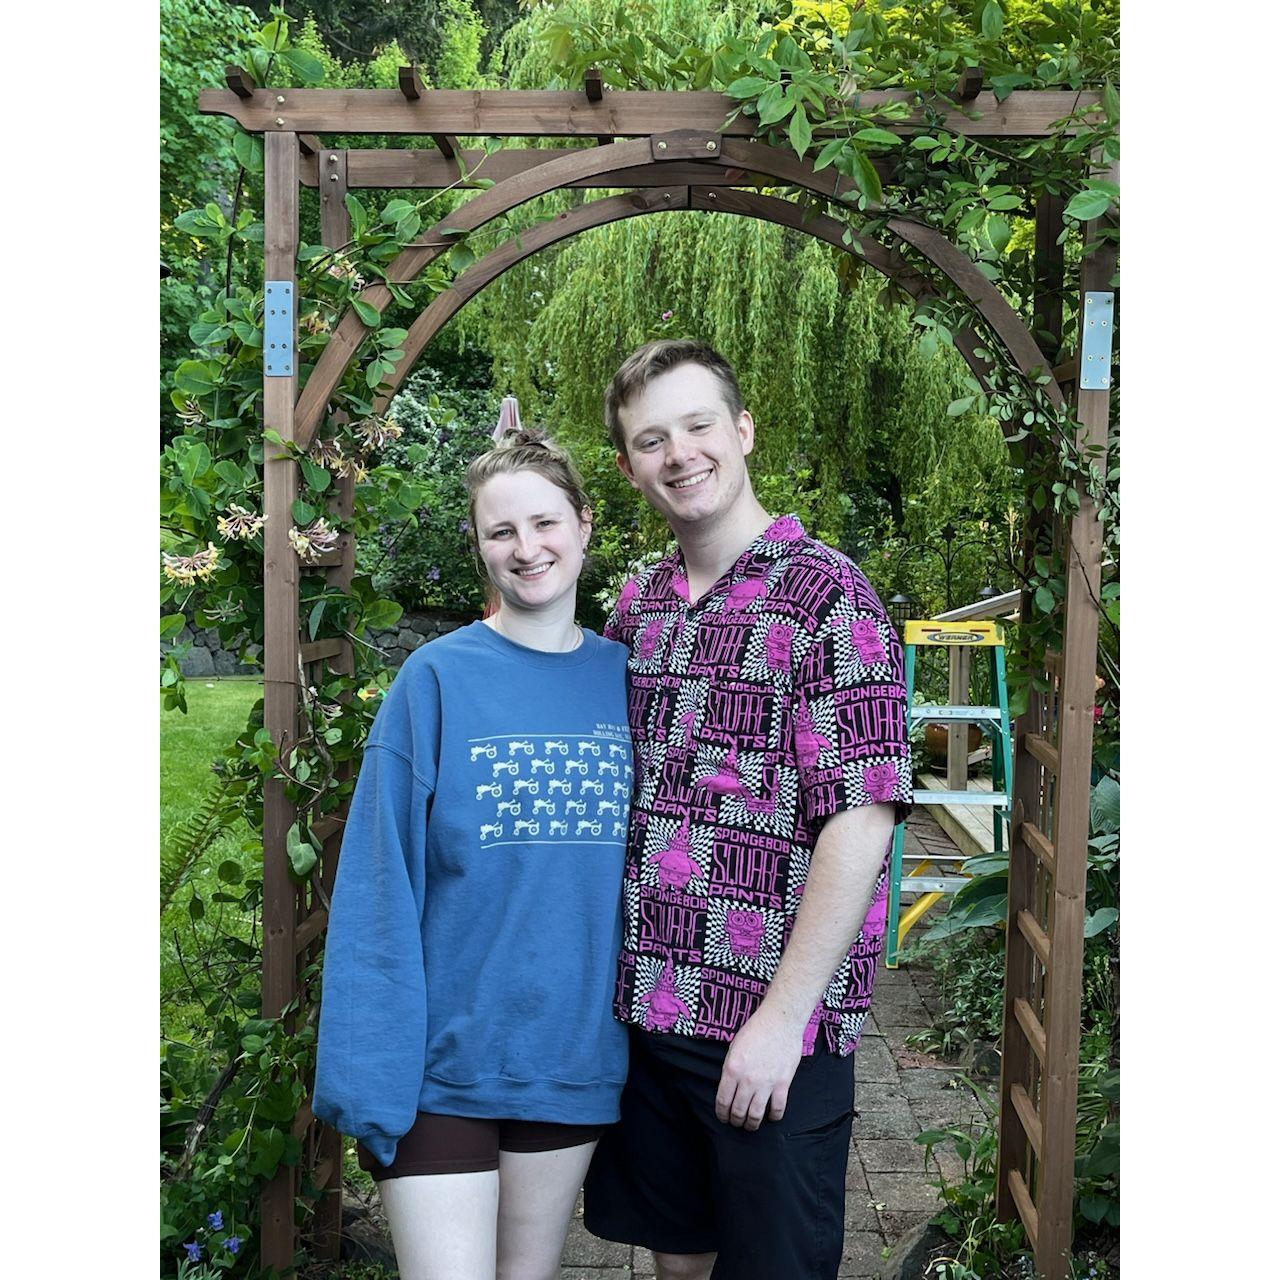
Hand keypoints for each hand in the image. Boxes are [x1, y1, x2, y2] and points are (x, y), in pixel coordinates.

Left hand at [715, 1006, 803, 1129]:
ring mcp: (766, 1083)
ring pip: (756, 1115)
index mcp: (731, 1069)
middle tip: (736, 1123)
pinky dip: (774, 1117)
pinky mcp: (783, 1084)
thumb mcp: (733, 1048)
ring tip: (750, 1125)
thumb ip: (730, 1070)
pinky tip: (771, 1116)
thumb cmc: (755, 1031)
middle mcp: (747, 1079)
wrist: (779, 1021)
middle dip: (735, 1121)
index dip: (721, 1114)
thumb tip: (729, 1089)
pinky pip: (778, 1109)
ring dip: (752, 1124)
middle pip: (738, 1111)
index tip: (723, 1118)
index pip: (723, 1101)